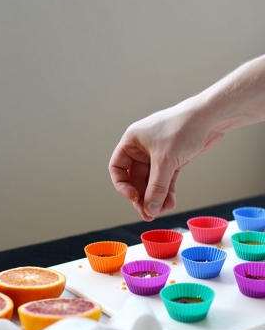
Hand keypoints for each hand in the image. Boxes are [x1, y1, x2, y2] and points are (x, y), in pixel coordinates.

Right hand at [109, 98, 224, 220]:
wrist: (211, 117)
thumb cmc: (183, 128)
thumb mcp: (165, 160)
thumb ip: (156, 187)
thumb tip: (150, 209)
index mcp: (132, 141)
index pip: (117, 168)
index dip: (123, 185)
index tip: (133, 198)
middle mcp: (142, 148)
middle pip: (135, 178)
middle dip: (142, 196)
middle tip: (147, 213)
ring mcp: (158, 155)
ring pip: (152, 181)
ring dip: (155, 197)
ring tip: (161, 212)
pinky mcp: (173, 160)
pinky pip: (166, 180)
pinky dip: (167, 192)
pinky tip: (169, 204)